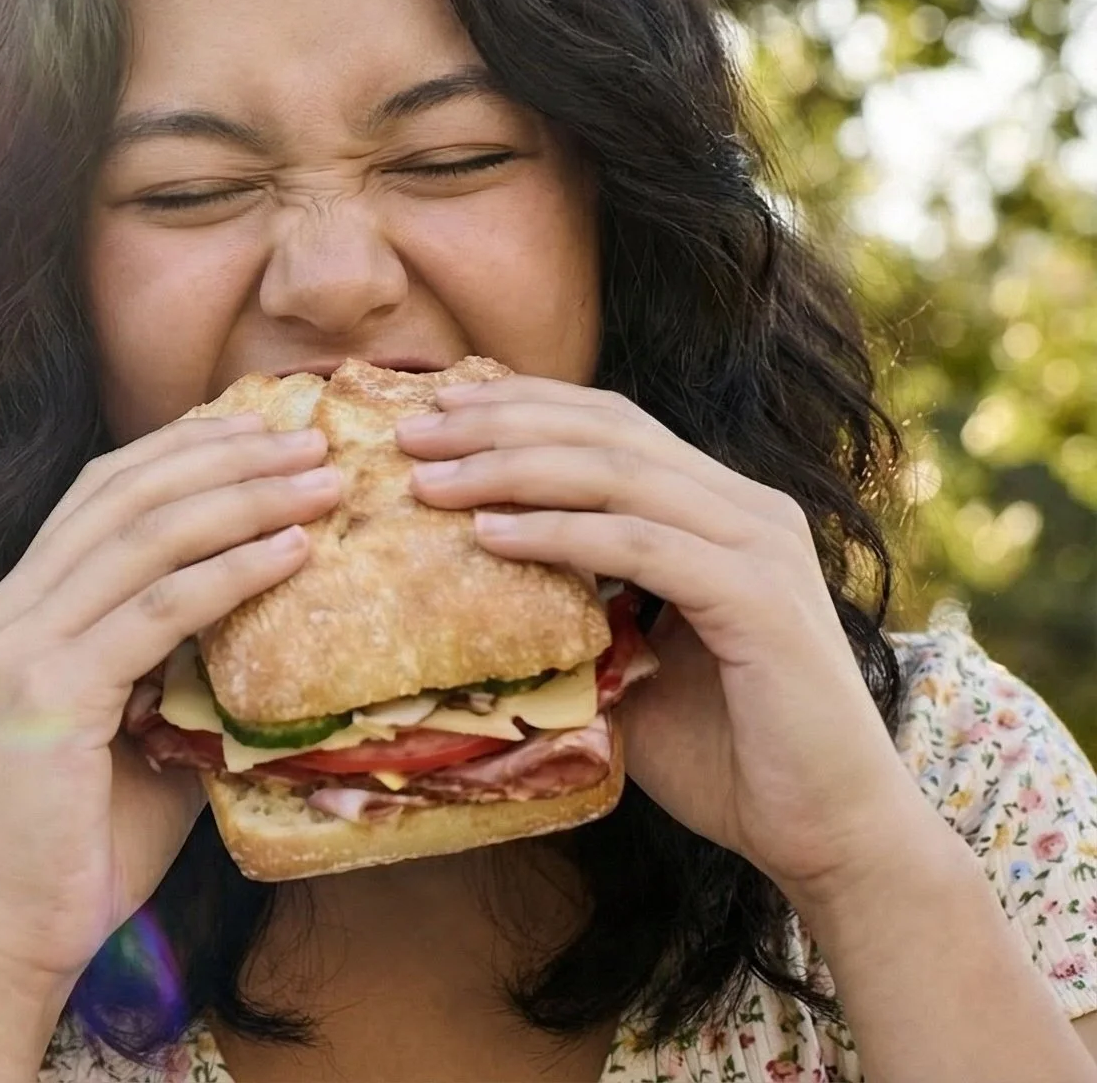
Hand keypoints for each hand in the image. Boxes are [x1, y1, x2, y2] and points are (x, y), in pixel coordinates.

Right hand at [0, 413, 342, 995]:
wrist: (9, 934)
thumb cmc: (79, 848)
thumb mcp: (137, 736)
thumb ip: (180, 674)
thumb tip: (271, 633)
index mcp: (15, 608)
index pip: (100, 494)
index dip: (181, 450)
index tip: (262, 431)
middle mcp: (7, 609)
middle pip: (123, 493)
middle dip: (223, 455)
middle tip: (308, 437)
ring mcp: (21, 644)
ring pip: (145, 535)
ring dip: (245, 497)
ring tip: (321, 481)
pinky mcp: (51, 690)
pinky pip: (159, 609)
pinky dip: (234, 571)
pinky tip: (295, 552)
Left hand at [395, 373, 925, 899]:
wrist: (830, 837)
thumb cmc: (731, 758)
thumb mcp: (631, 666)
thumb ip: (575, 615)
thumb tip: (470, 591)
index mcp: (723, 510)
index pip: (612, 425)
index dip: (523, 406)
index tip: (435, 410)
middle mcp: (749, 511)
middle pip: (608, 430)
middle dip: (500, 422)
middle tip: (412, 433)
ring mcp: (760, 549)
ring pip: (618, 475)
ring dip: (512, 468)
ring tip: (430, 479)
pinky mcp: (760, 601)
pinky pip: (641, 546)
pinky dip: (560, 535)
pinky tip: (491, 534)